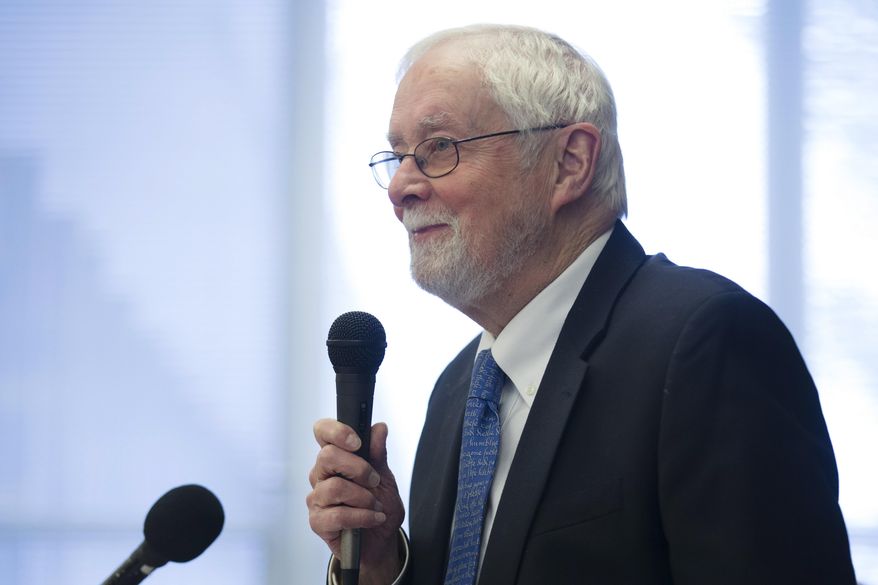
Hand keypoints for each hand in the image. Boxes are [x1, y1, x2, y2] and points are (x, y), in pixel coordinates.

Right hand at [307, 419, 405, 582]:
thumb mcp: (385, 477)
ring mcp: (317, 498)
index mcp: (335, 458)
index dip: (336, 431)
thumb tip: (379, 428)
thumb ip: (378, 454)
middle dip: (358, 468)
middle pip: (327, 456)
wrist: (380, 540)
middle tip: (375, 480)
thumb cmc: (378, 504)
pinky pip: (337, 515)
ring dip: (363, 497)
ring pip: (334, 487)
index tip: (357, 442)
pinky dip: (362, 517)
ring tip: (376, 506)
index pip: (322, 432)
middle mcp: (321, 475)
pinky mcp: (318, 522)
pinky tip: (374, 518)